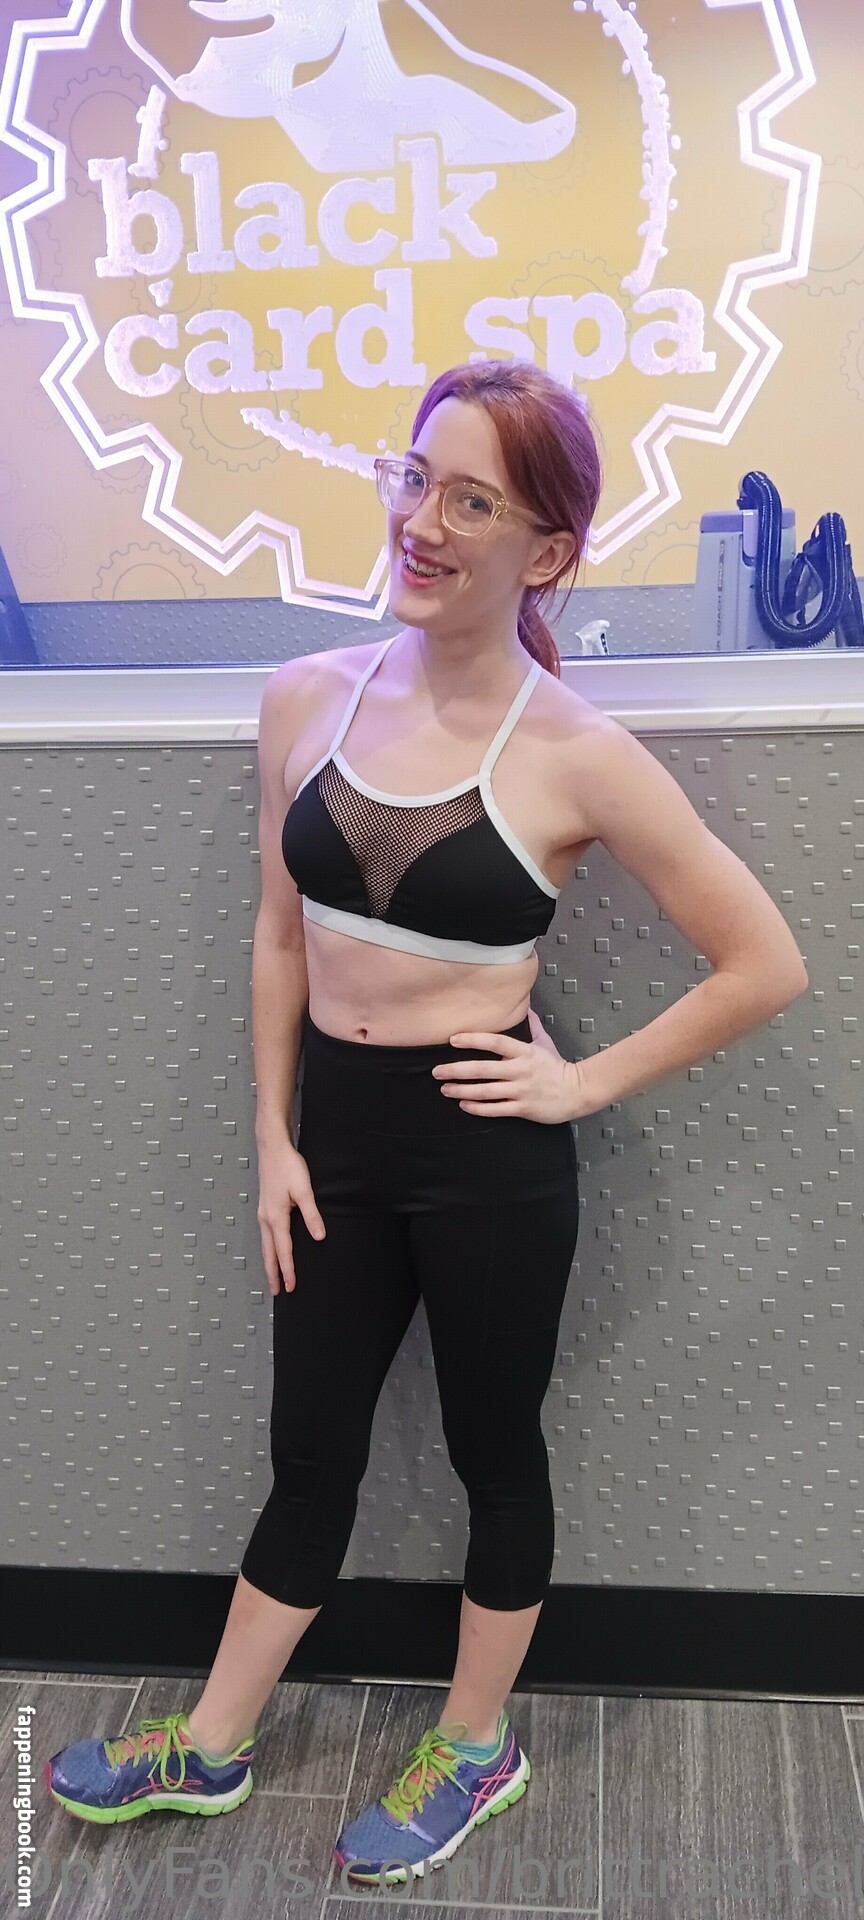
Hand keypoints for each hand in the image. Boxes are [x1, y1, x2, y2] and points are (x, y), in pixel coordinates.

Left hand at [431, 1007, 587, 1123]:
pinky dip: (477, 1108)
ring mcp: (521, 1091)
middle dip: (456, 1070)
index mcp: (524, 1052)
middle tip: (437, 1071)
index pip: (495, 1042)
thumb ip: (532, 1026)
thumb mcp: (545, 1042)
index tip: (453, 1039)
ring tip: (445, 1089)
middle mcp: (520, 1070)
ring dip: (462, 1090)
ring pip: (485, 1091)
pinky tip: (463, 1105)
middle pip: (483, 1069)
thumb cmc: (557, 1067)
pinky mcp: (523, 1109)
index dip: (473, 1039)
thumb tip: (525, 1006)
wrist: (578, 1092)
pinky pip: (495, 1109)